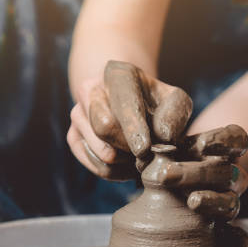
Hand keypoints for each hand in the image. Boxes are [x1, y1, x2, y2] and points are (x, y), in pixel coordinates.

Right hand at [67, 60, 192, 180]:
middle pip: (103, 127)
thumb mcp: (173, 98)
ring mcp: (78, 113)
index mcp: (117, 74)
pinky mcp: (73, 136)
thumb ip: (174, 114)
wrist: (128, 98)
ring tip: (140, 158)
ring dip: (124, 162)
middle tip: (147, 154)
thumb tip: (164, 137)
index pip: (122, 103)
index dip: (133, 128)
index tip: (144, 149)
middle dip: (128, 147)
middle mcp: (91, 89)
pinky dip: (115, 172)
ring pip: (99, 151)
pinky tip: (128, 165)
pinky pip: (94, 165)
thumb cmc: (154, 100)